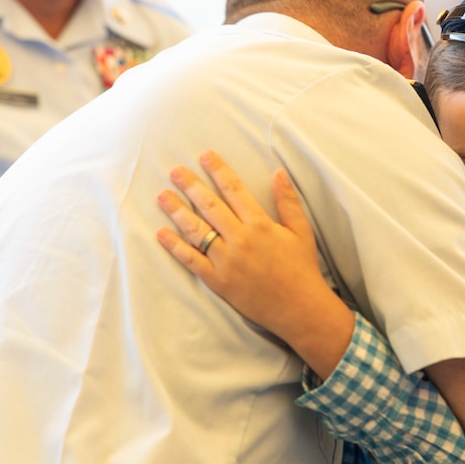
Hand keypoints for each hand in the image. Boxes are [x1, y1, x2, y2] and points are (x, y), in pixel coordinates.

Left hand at [156, 150, 346, 351]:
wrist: (300, 308)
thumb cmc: (302, 268)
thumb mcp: (301, 231)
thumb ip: (288, 201)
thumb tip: (279, 172)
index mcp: (260, 224)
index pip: (234, 189)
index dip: (218, 170)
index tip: (204, 155)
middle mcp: (240, 239)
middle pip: (210, 206)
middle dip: (191, 186)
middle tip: (175, 171)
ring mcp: (227, 261)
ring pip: (197, 231)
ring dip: (177, 212)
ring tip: (162, 196)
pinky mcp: (218, 281)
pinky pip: (192, 261)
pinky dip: (175, 247)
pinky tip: (162, 234)